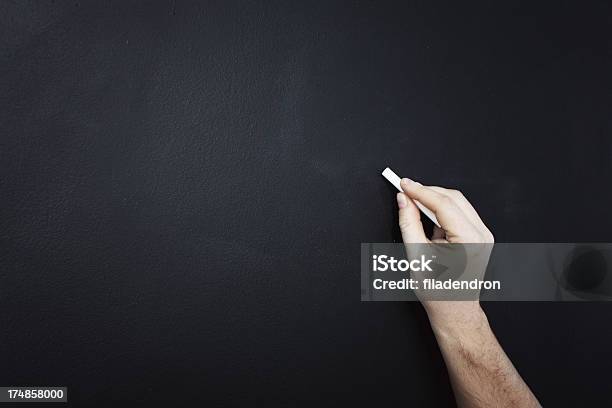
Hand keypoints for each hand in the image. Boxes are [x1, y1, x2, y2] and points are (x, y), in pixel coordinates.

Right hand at [396, 178, 493, 327]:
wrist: (455, 310)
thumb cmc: (438, 291)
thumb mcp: (416, 256)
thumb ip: (409, 223)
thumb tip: (403, 200)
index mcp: (470, 241)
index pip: (443, 204)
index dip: (420, 191)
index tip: (403, 184)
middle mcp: (481, 235)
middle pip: (452, 198)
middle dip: (427, 192)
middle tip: (405, 190)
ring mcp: (483, 234)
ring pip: (457, 202)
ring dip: (434, 200)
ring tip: (413, 205)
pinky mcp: (479, 235)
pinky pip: (459, 212)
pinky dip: (441, 210)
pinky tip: (428, 219)